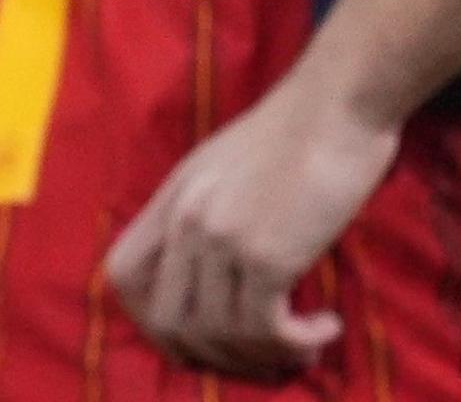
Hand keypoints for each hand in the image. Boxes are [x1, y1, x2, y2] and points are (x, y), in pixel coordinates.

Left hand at [103, 70, 395, 378]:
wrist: (337, 104)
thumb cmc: (297, 133)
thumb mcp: (225, 167)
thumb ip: (208, 210)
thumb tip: (214, 269)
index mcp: (172, 199)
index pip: (123, 274)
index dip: (151, 318)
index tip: (200, 336)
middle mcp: (185, 221)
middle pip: (166, 319)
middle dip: (213, 355)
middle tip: (260, 357)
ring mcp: (220, 238)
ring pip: (217, 333)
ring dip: (265, 355)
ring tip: (303, 346)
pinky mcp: (266, 255)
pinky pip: (264, 329)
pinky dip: (297, 344)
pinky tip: (326, 328)